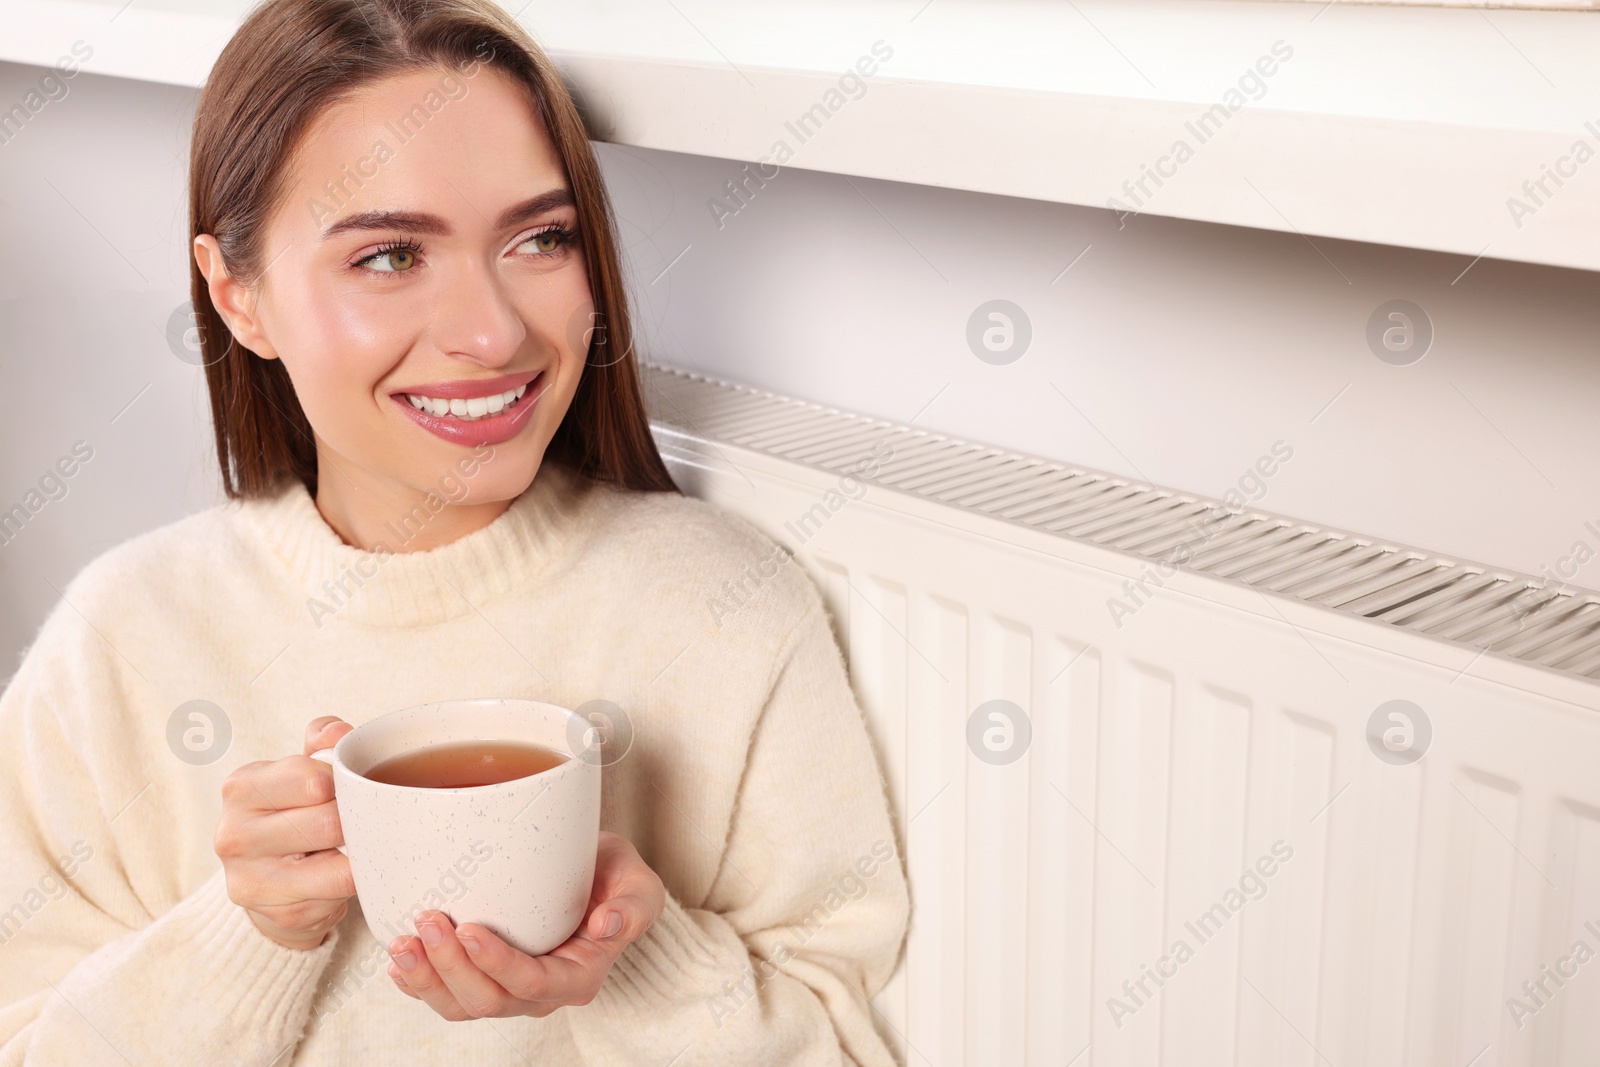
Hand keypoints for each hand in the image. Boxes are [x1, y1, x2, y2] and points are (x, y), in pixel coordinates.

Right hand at [214, 716, 356, 949]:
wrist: (268, 880)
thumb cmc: (292, 813)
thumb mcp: (301, 769)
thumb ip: (322, 742)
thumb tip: (338, 733)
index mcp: (242, 788)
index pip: (314, 779)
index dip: (346, 783)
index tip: (348, 789)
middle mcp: (235, 835)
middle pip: (329, 823)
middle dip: (355, 822)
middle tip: (359, 821)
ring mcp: (252, 880)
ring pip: (339, 867)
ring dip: (357, 856)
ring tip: (350, 847)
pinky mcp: (279, 914)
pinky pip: (339, 897)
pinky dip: (350, 886)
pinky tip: (337, 876)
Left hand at [386, 830, 664, 1018]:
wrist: (595, 877)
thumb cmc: (615, 880)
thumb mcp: (639, 886)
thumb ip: (633, 906)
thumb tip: (606, 927)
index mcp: (579, 975)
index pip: (533, 982)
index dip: (498, 964)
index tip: (469, 928)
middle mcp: (540, 992)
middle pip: (489, 999)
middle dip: (451, 966)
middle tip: (430, 919)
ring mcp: (509, 990)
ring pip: (461, 1005)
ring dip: (427, 979)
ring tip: (401, 942)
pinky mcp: (484, 978)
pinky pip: (447, 996)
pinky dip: (418, 984)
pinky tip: (398, 962)